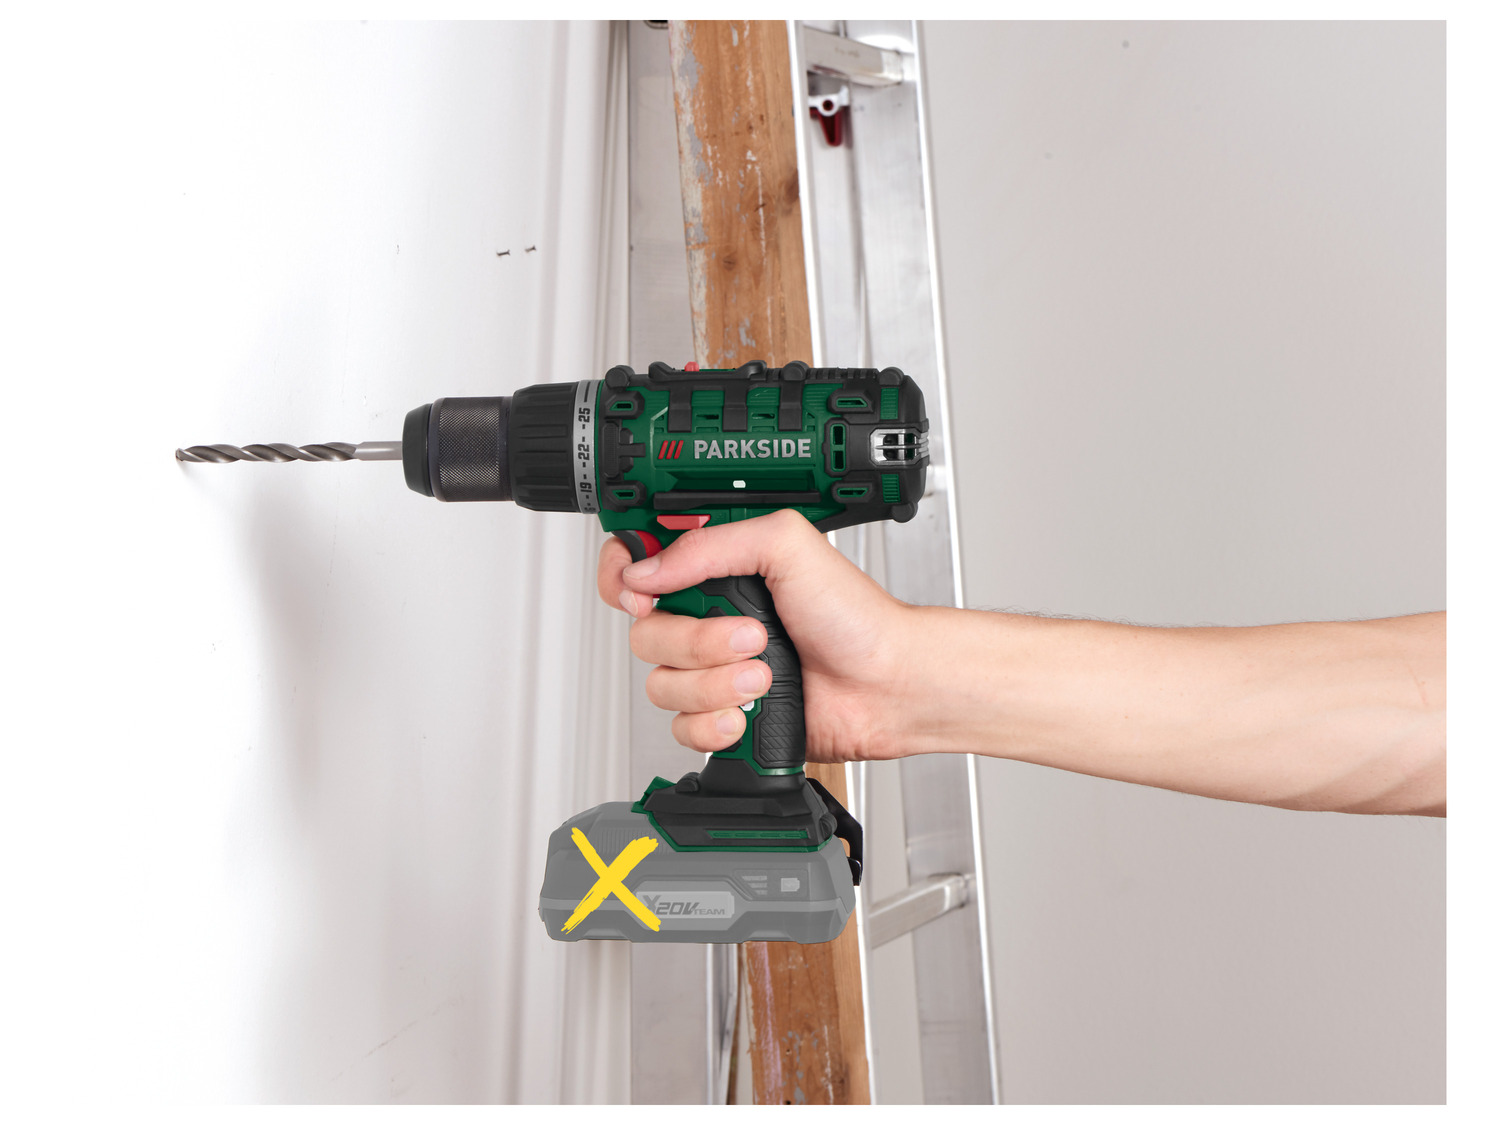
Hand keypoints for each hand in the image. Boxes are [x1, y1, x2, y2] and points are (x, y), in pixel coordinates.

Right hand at [596, 510, 910, 761]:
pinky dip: (713, 723)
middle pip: (645, 634)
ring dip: (714, 684)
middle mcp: (709, 618)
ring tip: (764, 673)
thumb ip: (710, 546)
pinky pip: (681, 728)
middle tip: (750, 635)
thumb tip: (647, 568)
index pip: (638, 564)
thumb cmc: (855, 617)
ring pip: (662, 685)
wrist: (887, 684)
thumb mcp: (787, 546)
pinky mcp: (725, 714)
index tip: (639, 593)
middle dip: (695, 641)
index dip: (622, 578)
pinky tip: (747, 712)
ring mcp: (715, 669)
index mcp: (718, 569)